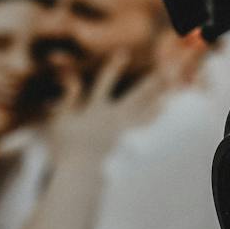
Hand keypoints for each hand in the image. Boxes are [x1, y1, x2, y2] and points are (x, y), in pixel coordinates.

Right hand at [44, 52, 170, 160]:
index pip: (106, 82)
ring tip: (169, 95)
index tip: (124, 53)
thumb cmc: (65, 148)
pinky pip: (143, 134)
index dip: (114, 67)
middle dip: (149, 84)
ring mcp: (122, 135)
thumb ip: (68, 98)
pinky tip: (159, 120)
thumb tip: (72, 77)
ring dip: (156, 103)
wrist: (79, 174)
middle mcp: (113, 119)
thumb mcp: (60, 120)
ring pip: (144, 114)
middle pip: (135, 97)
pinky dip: (152, 125)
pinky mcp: (125, 149)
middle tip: (164, 72)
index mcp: (96, 109)